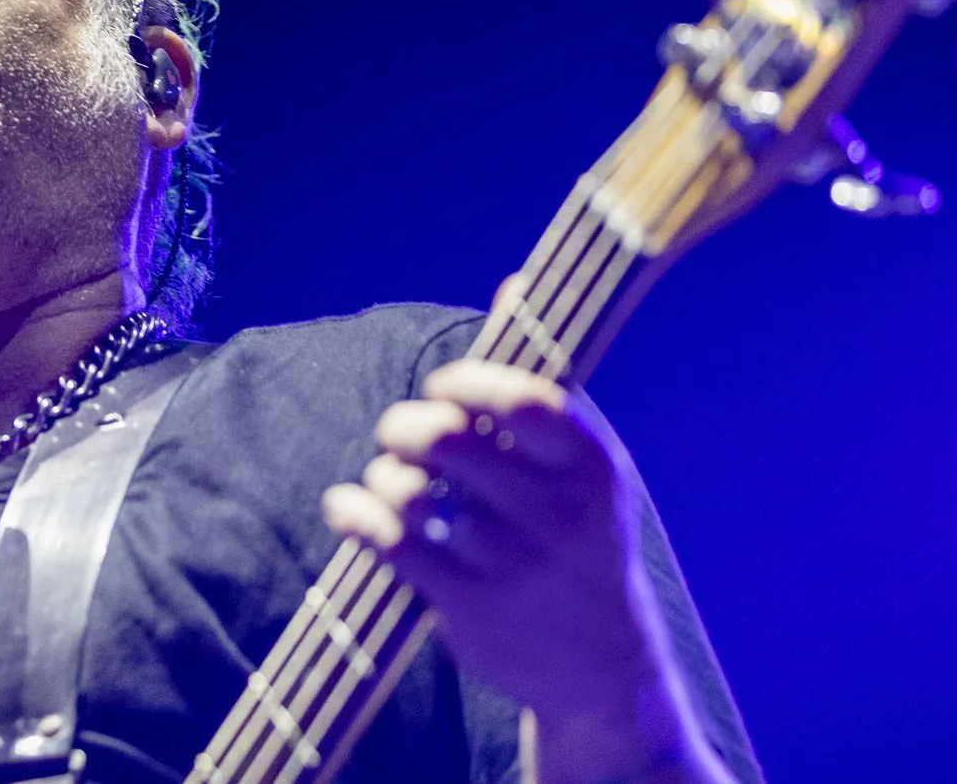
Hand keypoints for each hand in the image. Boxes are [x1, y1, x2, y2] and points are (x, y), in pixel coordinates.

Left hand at [320, 358, 729, 783]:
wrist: (608, 676)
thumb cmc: (583, 542)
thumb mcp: (586, 466)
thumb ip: (541, 380)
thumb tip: (516, 280)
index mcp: (592, 466)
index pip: (523, 399)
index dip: (466, 381)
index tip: (443, 386)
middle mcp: (556, 515)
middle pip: (446, 439)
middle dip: (405, 425)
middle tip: (403, 434)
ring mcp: (510, 565)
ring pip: (410, 491)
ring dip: (383, 475)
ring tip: (391, 482)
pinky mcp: (467, 608)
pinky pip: (387, 542)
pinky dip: (353, 513)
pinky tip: (348, 507)